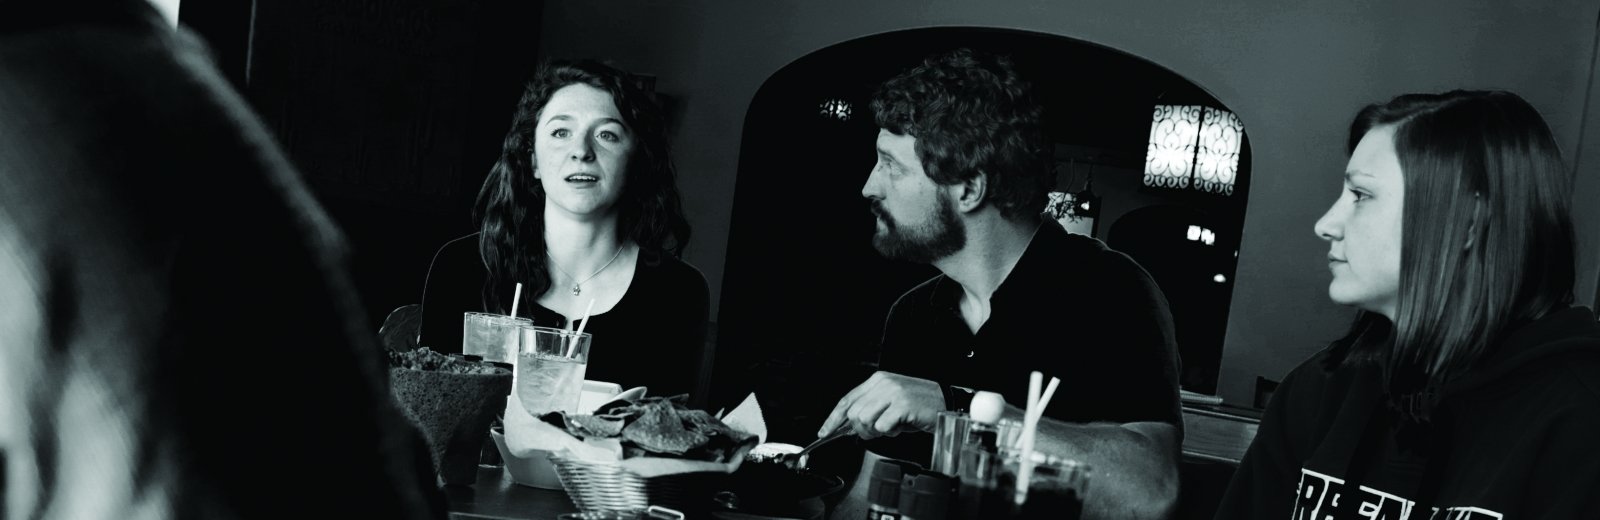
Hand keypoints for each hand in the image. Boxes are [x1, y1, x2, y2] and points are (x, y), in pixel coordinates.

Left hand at [818, 371, 943, 439]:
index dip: (833, 418)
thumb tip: (847, 425)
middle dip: (860, 429)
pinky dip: (890, 432)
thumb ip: (870, 409)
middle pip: (853, 413)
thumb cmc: (918, 406)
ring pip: (864, 419)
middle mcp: (883, 383)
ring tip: (890, 428)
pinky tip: (900, 427)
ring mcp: (893, 393)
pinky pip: (882, 426)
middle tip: (876, 432)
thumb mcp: (890, 403)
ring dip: (875, 431)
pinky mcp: (902, 404)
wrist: (946, 403)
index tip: (824, 431)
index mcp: (877, 381)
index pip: (847, 399)